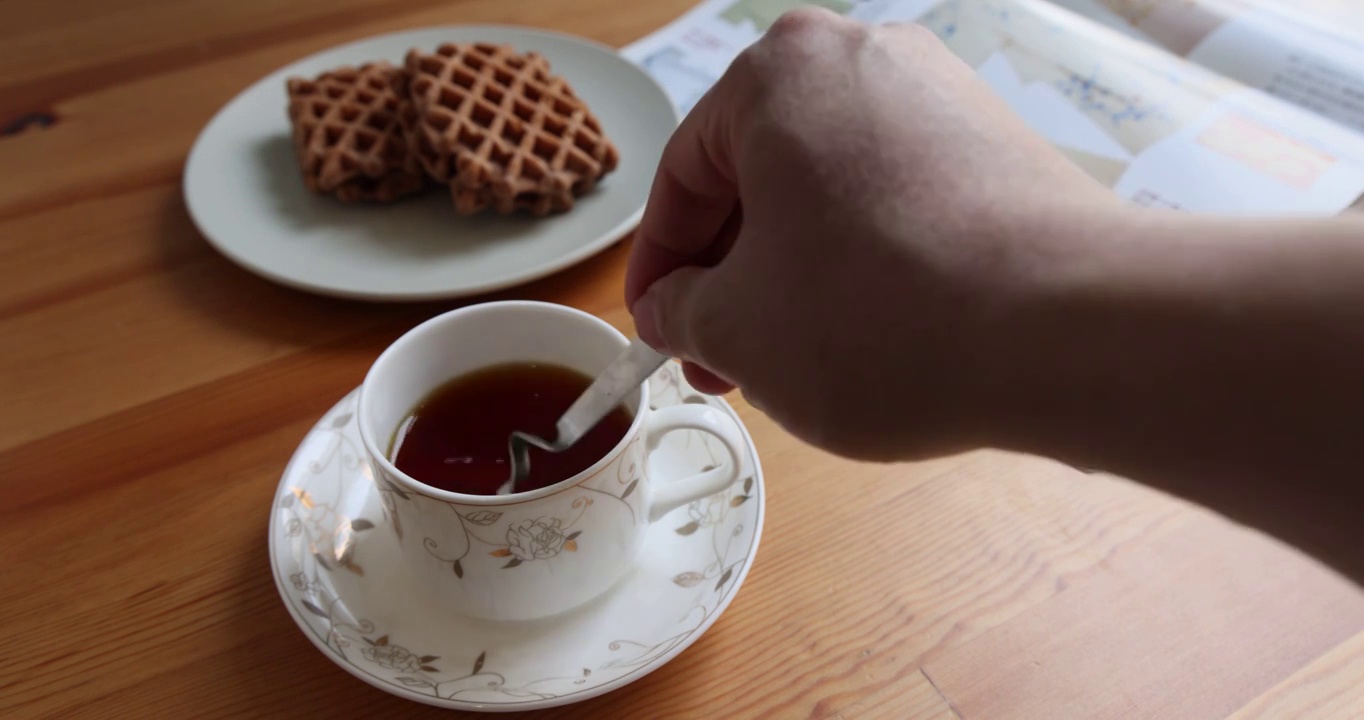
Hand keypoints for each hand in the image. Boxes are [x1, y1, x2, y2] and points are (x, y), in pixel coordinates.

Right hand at [626, 8, 1120, 459]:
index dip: (659, 270)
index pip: (684, 177)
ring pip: (830, 195)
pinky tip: (872, 336)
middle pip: (762, 180)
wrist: (1071, 331)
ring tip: (797, 361)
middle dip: (732, 280)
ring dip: (795, 277)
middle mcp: (865, 59)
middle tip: (721, 361)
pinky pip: (898, 203)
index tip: (655, 331)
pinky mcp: (1000, 147)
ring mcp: (944, 97)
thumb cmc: (882, 317)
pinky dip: (866, 264)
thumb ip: (679, 314)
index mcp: (779, 73)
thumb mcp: (738, 331)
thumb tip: (671, 310)